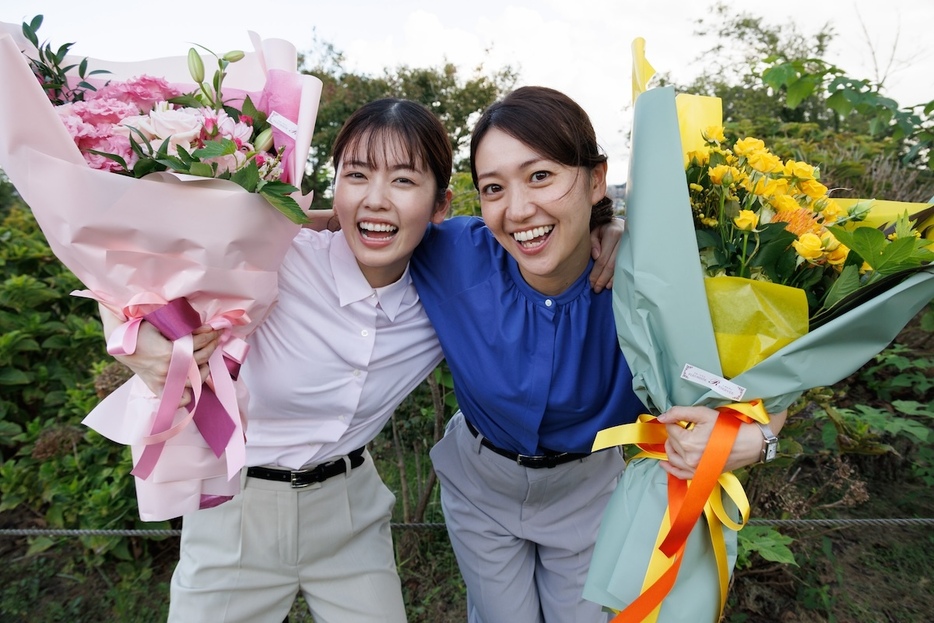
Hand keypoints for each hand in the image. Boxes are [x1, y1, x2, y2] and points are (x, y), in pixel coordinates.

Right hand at [99, 303, 219, 404]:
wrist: (118, 344)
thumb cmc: (136, 328)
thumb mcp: (154, 319)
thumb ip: (177, 320)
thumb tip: (200, 320)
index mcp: (167, 353)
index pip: (197, 344)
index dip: (209, 334)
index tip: (215, 328)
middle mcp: (168, 371)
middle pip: (200, 359)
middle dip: (212, 345)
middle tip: (217, 336)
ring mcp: (164, 383)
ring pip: (195, 379)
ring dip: (205, 366)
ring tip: (208, 353)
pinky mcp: (159, 389)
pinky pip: (180, 399)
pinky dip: (190, 393)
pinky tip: (194, 377)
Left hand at [589, 217, 623, 292]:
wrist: (623, 224)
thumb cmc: (606, 228)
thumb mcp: (596, 230)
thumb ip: (593, 242)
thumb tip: (596, 256)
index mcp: (613, 234)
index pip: (603, 258)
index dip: (596, 272)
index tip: (590, 282)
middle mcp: (623, 241)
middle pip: (611, 265)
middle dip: (602, 279)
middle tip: (595, 288)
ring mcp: (630, 247)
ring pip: (619, 268)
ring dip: (610, 280)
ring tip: (602, 288)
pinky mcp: (634, 252)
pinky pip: (626, 267)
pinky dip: (618, 277)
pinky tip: (611, 284)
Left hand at [655, 406, 787, 478]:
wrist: (748, 444)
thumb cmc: (727, 427)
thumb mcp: (703, 414)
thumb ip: (679, 412)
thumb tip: (660, 417)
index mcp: (687, 442)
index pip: (670, 429)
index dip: (675, 422)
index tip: (685, 420)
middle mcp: (688, 458)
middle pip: (671, 443)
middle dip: (675, 433)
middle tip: (685, 427)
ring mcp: (693, 469)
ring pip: (672, 457)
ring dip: (671, 448)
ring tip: (675, 440)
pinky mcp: (699, 475)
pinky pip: (680, 474)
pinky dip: (671, 469)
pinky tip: (664, 464)